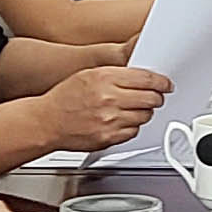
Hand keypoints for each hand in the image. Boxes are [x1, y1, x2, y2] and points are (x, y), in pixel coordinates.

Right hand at [43, 65, 169, 149]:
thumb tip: (142, 77)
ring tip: (130, 109)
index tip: (166, 84)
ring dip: (143, 112)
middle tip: (154, 97)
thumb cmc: (64, 98)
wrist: (45, 122)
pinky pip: (133, 132)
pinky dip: (131, 126)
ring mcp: (110, 120)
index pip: (146, 79)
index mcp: (105, 78)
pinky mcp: (109, 138)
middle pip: (151, 98)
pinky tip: (120, 121)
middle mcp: (109, 99)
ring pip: (144, 116)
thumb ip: (116, 74)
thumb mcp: (89, 75)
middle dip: (156, 98)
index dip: (161, 82)